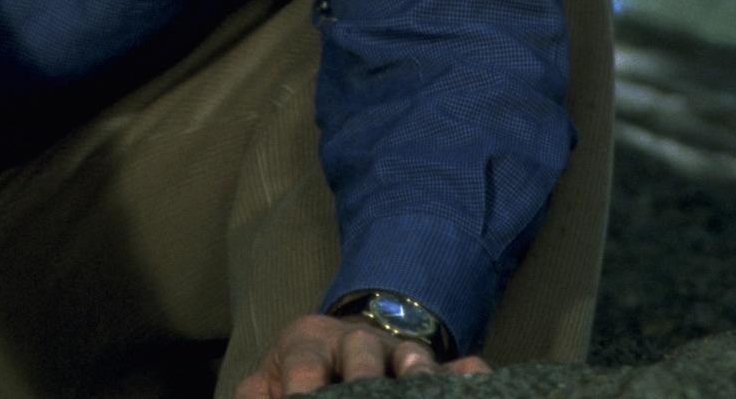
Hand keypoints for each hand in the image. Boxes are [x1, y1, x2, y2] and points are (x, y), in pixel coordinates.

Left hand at [231, 313, 490, 395]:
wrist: (342, 348)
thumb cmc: (297, 376)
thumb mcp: (266, 385)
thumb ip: (258, 397)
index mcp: (309, 343)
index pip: (304, 364)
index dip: (303, 389)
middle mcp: (356, 343)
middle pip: (361, 355)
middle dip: (362, 383)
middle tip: (361, 398)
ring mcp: (399, 354)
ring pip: (413, 357)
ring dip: (420, 374)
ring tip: (422, 387)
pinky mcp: (434, 369)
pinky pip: (459, 367)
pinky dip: (467, 376)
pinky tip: (477, 385)